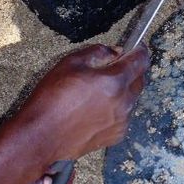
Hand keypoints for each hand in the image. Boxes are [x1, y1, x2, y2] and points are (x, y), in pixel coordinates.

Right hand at [12, 44, 148, 160]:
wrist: (42, 136)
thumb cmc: (52, 98)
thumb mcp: (71, 63)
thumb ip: (97, 52)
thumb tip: (114, 52)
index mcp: (115, 82)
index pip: (141, 61)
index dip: (140, 51)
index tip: (137, 47)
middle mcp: (124, 102)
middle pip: (139, 80)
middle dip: (131, 70)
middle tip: (114, 68)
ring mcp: (122, 121)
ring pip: (132, 98)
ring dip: (124, 90)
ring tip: (100, 91)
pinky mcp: (116, 135)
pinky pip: (124, 115)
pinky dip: (117, 108)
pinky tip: (97, 108)